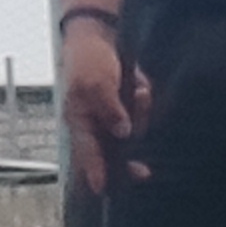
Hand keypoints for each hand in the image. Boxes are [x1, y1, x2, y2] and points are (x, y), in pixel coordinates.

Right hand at [61, 23, 150, 190]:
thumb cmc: (88, 60)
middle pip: (112, 154)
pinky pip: (143, 117)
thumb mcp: (95, 82)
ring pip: (133, 133)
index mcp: (80, 121)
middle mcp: (97, 125)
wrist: (100, 38)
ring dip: (141, 113)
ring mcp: (114, 118)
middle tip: (142, 173)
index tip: (101, 188)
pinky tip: (140, 87)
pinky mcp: (129, 109)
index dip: (94, 170)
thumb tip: (122, 132)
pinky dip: (145, 103)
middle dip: (127, 163)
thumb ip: (109, 108)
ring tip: (138, 91)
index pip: (86, 152)